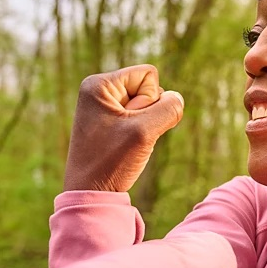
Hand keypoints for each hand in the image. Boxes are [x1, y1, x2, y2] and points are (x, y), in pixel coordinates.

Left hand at [63, 64, 184, 192]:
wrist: (90, 193)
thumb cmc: (110, 162)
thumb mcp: (144, 132)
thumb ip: (168, 109)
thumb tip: (176, 98)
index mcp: (99, 84)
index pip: (148, 74)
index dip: (150, 100)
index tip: (129, 123)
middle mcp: (99, 91)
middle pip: (148, 88)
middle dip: (147, 113)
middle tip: (125, 136)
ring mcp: (103, 107)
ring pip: (147, 105)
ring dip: (145, 126)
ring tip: (124, 144)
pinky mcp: (109, 122)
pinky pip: (140, 119)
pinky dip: (140, 133)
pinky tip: (124, 147)